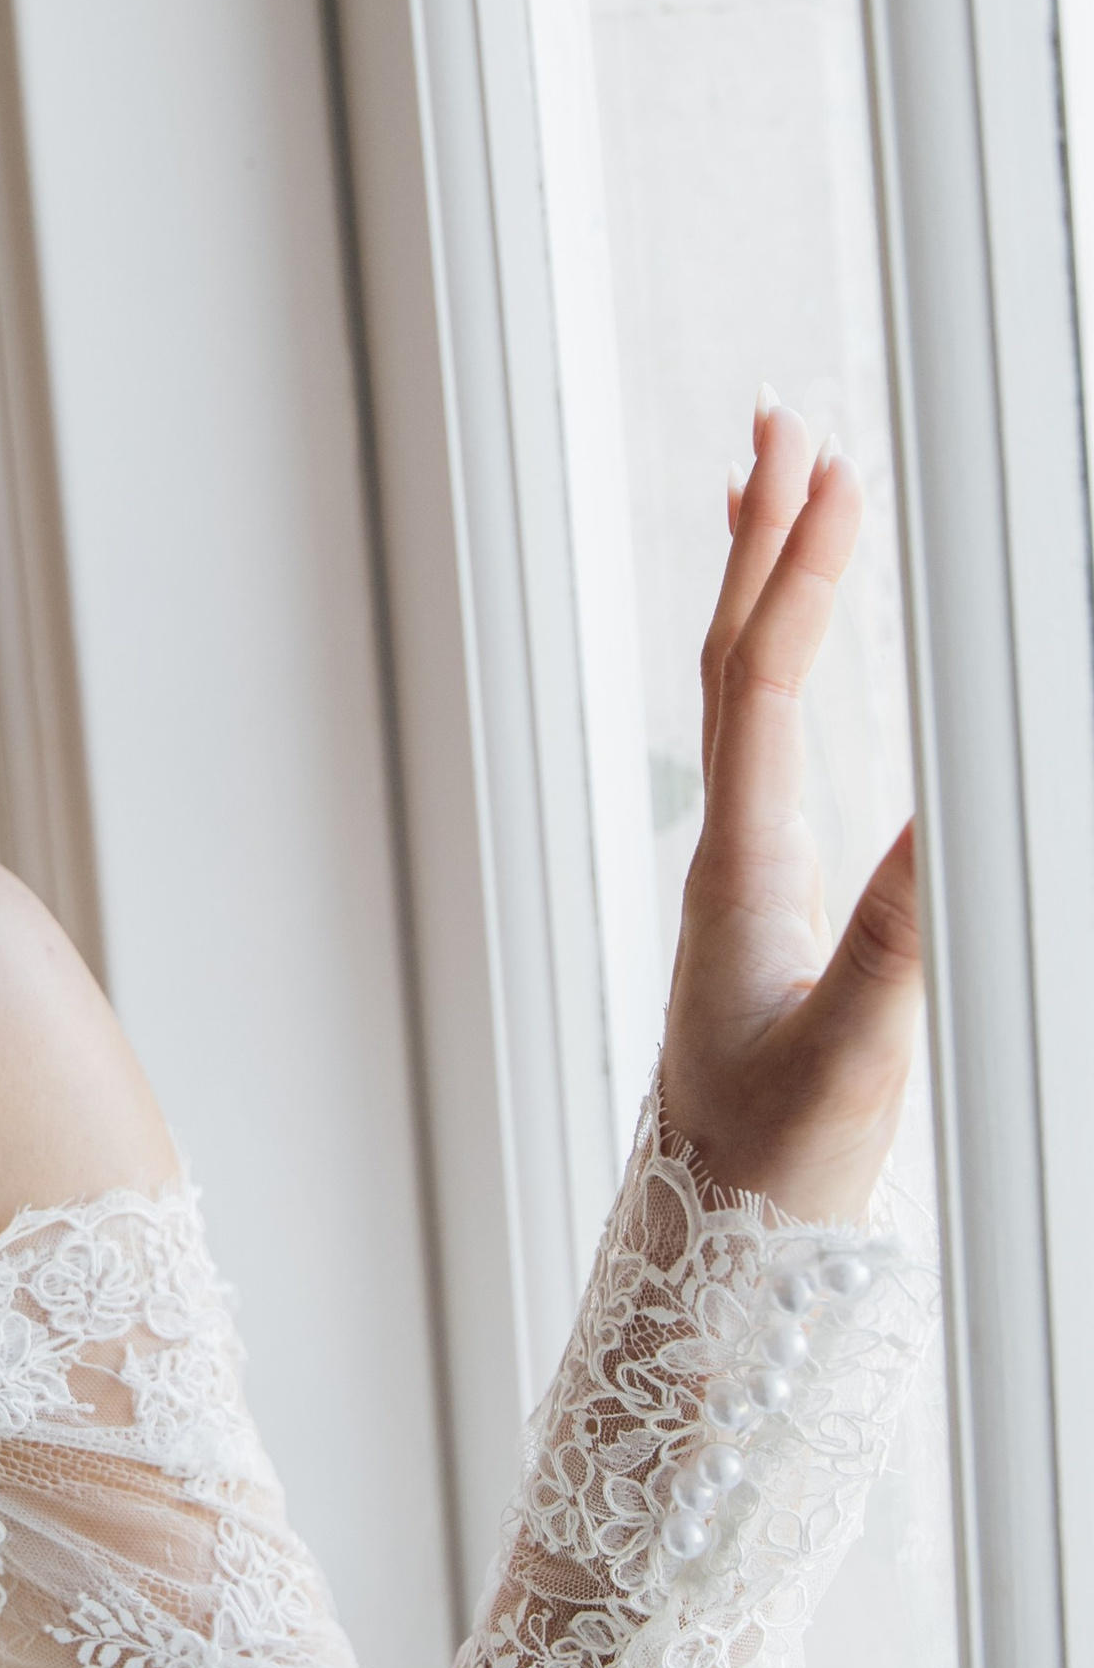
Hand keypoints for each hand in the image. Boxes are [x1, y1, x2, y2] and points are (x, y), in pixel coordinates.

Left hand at [655, 395, 922, 1225]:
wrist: (717, 1244)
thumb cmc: (776, 1167)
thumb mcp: (855, 1056)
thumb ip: (903, 944)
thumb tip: (951, 820)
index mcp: (742, 873)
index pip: (761, 688)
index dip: (795, 574)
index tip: (827, 472)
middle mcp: (728, 853)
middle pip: (733, 662)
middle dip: (760, 539)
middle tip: (779, 423)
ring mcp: (739, 873)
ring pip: (738, 696)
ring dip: (759, 586)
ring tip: (775, 488)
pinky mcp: (761, 902)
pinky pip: (758, 746)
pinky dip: (770, 664)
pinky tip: (784, 650)